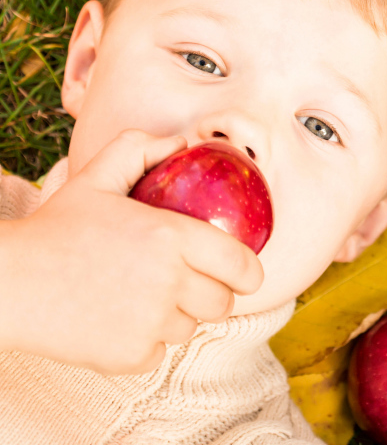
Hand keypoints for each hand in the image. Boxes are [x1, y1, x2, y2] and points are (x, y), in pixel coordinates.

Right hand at [0, 129, 263, 373]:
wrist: (6, 283)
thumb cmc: (54, 227)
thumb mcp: (96, 176)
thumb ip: (140, 149)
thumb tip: (182, 143)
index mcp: (172, 236)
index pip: (242, 265)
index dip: (248, 272)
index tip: (242, 274)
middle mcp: (168, 281)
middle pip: (223, 303)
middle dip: (211, 295)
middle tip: (186, 284)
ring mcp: (149, 323)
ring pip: (190, 329)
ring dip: (175, 318)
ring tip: (142, 299)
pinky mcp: (128, 357)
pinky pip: (159, 354)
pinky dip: (145, 344)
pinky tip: (118, 321)